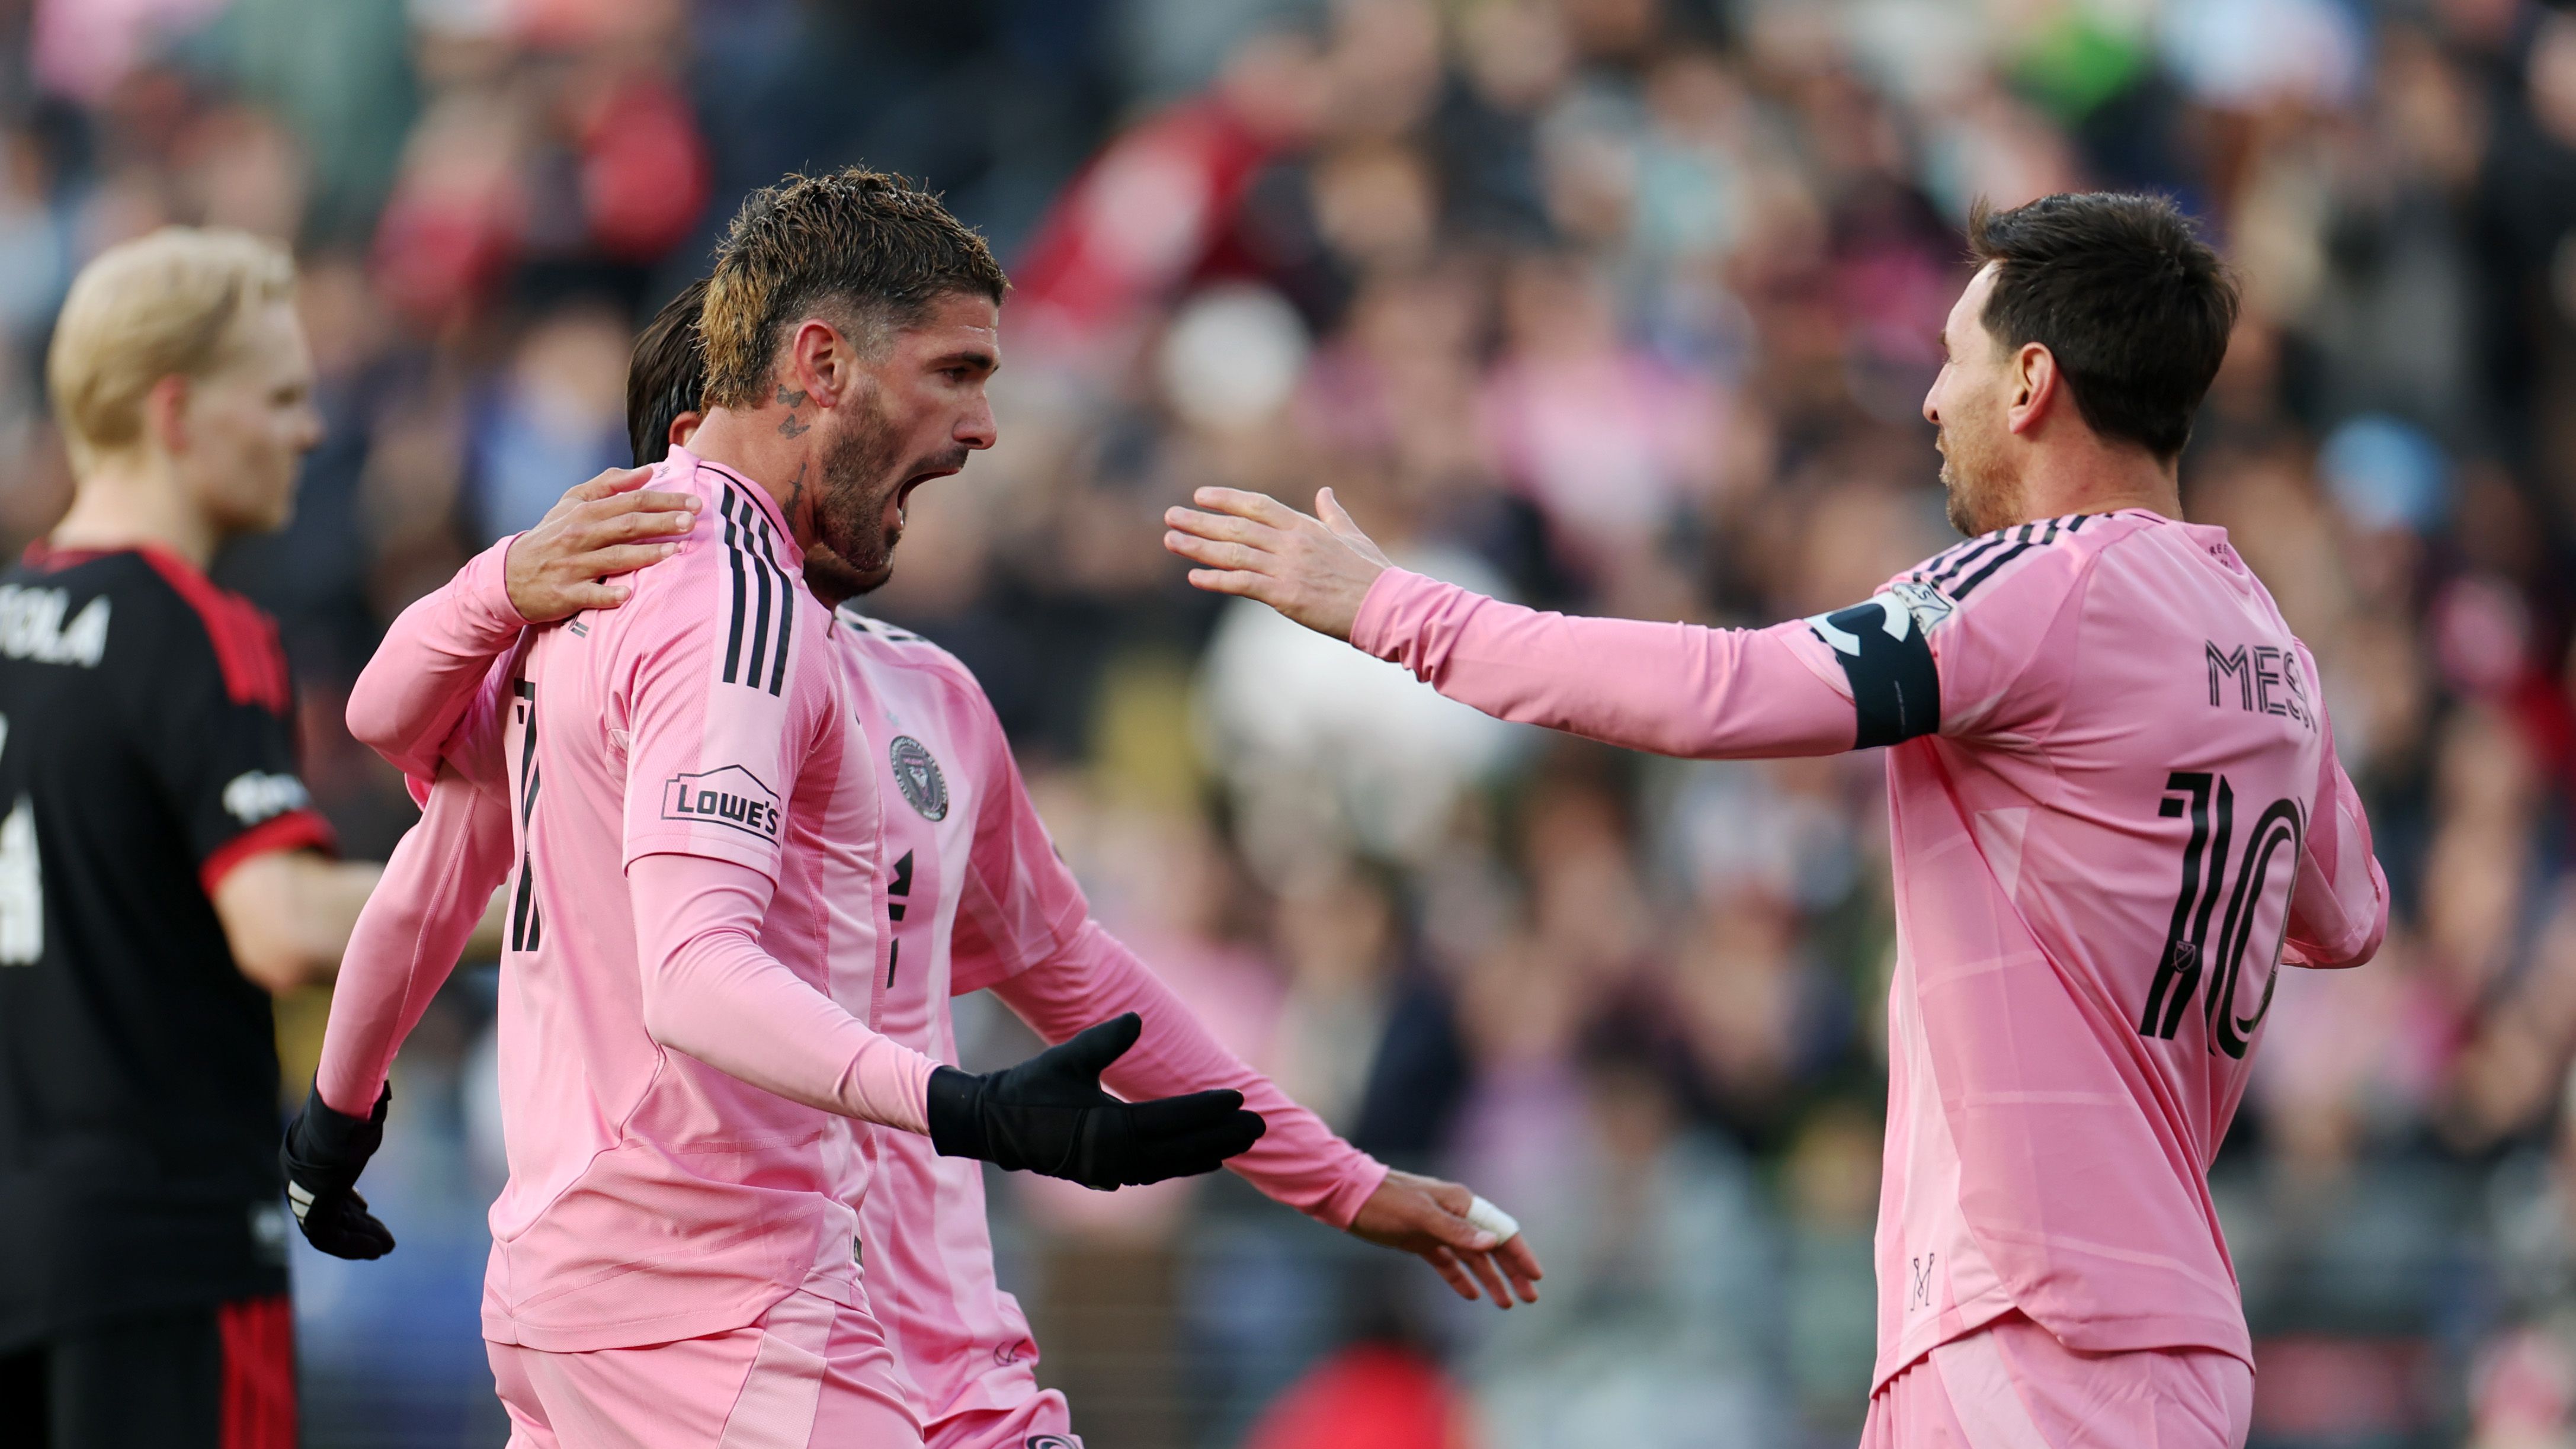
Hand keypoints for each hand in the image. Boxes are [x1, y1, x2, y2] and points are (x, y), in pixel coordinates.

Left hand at [280, 1082, 395, 1259]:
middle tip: (383, 1241)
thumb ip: (361, 1120)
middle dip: (358, 1226)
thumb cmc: (351, 1106)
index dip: (346, 1202)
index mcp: (303, 1158)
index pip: (322, 1188)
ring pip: (330, 1228)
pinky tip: (376, 1247)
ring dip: (358, 1240)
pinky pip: (329, 1238)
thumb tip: (382, 1095)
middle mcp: (298, 1180)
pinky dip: (353, 1246)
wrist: (339, 1114)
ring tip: (384, 1249)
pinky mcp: (314, 1209)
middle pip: (329, 1211)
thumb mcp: (354, 1115)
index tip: (366, 1209)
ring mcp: (304, 1196)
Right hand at [504, 466, 700, 620]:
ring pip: (614, 558)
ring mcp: (572, 565)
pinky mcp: (565, 593)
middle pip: (627, 526)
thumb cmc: (550, 536)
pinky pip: (590, 594)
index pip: (631, 501)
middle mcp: (578, 536)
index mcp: (584, 512)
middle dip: (662, 523)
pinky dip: (608, 594)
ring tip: (675, 551)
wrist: (509, 576)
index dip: (664, 500)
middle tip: (692, 522)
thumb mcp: (571, 503)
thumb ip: (609, 485)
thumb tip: (648, 472)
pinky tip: (628, 594)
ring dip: (646, 555)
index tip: (694, 502)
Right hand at [926, 1013, 1267, 1189]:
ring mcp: (1111, 1173)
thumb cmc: (1030, 1087)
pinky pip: (1154, 1173)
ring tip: (1240, 1142)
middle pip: (1183, 1150)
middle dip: (1224, 1138)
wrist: (993, 1125)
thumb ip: (1106, 1039)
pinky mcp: (1104, 1177)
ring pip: (1172, 1167)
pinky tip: (1202, 1158)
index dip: (1210, 1108)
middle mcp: (1117, 1158)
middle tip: (1261, 1126)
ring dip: (1207, 1154)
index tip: (1241, 1098)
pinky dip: (1181, 1165)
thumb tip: (1138, 1018)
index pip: (1174, 1119)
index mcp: (1111, 1130)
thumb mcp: (1068, 1057)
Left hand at [1162, 486, 1391, 640]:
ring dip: (1198, 547)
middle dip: (1200, 521)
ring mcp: (1286, 568)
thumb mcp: (1352, 535)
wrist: (1385, 605)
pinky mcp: (1285, 595)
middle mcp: (1290, 543)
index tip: (1201, 495)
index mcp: (1305, 527)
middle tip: (1170, 515)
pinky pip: (1242, 584)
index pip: (1257, 505)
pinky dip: (1216, 580)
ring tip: (1171, 540)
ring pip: (1233, 553)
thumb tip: (1324, 492)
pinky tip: (1194, 577)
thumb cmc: (1373, 574)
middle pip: (1236, 527)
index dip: (1227, 498)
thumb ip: (1333, 514)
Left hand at [1349, 1169, 1543, 1308]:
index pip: (1500, 1231)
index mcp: (1461, 1203)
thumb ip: (1457, 1231)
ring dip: (1489, 1279)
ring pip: (1472, 1258)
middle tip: (1529, 1298)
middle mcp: (1454, 1215)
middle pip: (1491, 1247)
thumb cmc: (1386, 1201)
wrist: (1348, 1196)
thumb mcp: (1421, 1216)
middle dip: (1511, 1272)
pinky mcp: (1420, 1241)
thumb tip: (1493, 1242)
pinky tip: (1472, 1295)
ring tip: (1505, 1304)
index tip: (1536, 1276)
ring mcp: (1438, 1229)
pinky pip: (1447, 1262)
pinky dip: (1459, 1278)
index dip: (1520, 1254)